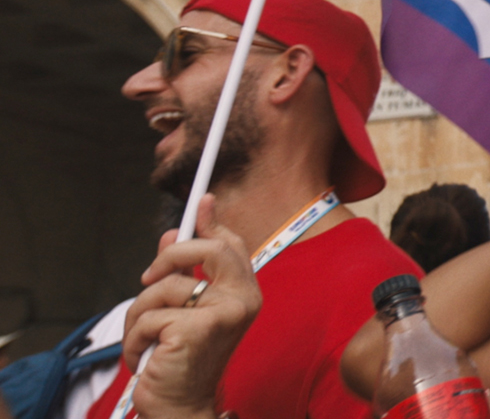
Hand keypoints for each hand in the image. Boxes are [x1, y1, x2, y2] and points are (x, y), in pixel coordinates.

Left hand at [123, 195, 261, 418]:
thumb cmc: (182, 359)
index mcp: (245, 293)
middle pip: (207, 249)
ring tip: (148, 341)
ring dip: (140, 316)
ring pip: (163, 287)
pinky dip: (136, 338)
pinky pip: (149, 316)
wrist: (180, 406)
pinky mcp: (195, 330)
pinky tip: (147, 357)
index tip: (202, 200)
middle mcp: (242, 301)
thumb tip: (172, 235)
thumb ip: (183, 273)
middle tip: (147, 279)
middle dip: (169, 257)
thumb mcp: (183, 310)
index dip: (212, 222)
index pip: (230, 246)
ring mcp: (222, 314)